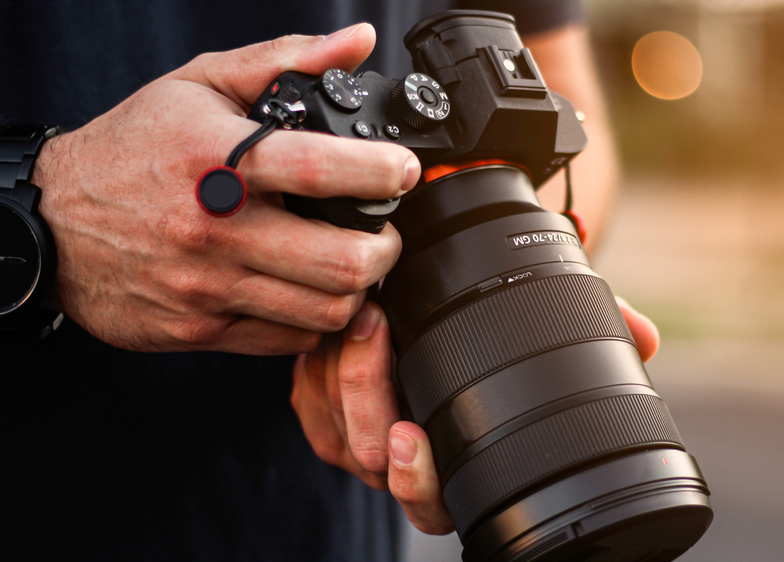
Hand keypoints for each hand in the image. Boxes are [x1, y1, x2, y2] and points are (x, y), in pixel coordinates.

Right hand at [32, 24, 419, 353]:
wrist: (52, 222)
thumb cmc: (131, 150)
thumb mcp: (200, 85)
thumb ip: (284, 61)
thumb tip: (356, 42)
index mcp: (219, 160)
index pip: (325, 171)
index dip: (385, 173)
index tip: (402, 172)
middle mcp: (215, 229)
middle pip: (343, 262)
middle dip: (385, 250)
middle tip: (382, 233)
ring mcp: (207, 287)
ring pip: (324, 311)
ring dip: (356, 289)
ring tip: (349, 262)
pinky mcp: (200, 329)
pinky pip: (287, 340)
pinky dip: (313, 320)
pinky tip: (308, 292)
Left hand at [292, 298, 660, 534]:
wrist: (435, 305)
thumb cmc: (493, 330)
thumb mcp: (539, 322)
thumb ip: (588, 323)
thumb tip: (644, 336)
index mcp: (459, 464)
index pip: (435, 501)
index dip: (420, 478)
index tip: (411, 435)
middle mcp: (407, 461)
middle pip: (372, 462)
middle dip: (367, 398)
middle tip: (376, 331)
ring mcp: (359, 435)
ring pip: (335, 430)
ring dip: (342, 372)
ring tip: (363, 313)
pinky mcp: (320, 403)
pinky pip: (307, 399)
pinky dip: (318, 364)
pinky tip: (339, 324)